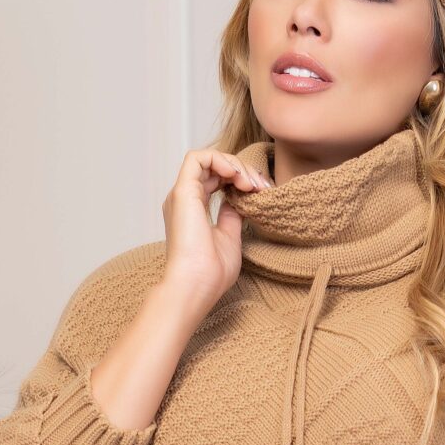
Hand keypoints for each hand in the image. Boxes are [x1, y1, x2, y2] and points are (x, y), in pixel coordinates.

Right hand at [159, 144, 267, 322]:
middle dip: (243, 171)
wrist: (196, 286)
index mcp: (193, 210)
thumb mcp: (230, 237)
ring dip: (234, 165)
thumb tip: (240, 199)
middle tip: (262, 187)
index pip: (217, 180)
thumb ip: (232, 215)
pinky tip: (235, 175)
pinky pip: (198, 158)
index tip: (262, 192)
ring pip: (208, 159)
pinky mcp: (182, 192)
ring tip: (250, 183)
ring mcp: (182, 195)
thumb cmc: (211, 272)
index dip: (241, 179)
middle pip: (215, 168)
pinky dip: (219, 159)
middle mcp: (185, 200)